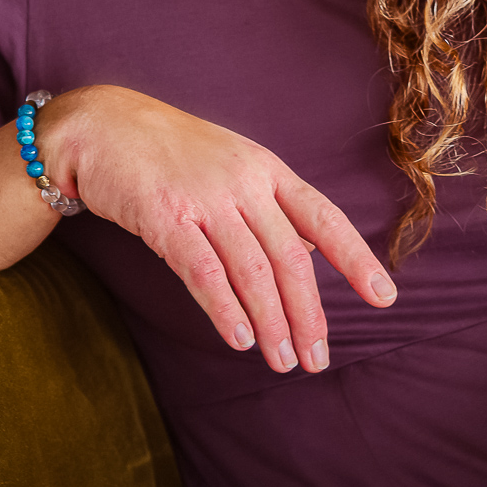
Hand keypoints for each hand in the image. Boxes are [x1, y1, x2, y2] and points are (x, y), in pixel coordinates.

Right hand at [41, 86, 394, 372]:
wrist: (102, 126)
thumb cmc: (170, 152)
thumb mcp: (234, 166)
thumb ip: (271, 208)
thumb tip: (310, 254)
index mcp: (268, 170)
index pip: (325, 218)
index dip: (357, 259)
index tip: (384, 297)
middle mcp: (245, 182)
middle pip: (291, 257)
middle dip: (309, 313)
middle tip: (317, 359)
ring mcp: (205, 199)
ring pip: (252, 271)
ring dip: (271, 323)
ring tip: (283, 361)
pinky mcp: (165, 217)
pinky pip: (203, 271)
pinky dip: (225, 309)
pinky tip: (239, 339)